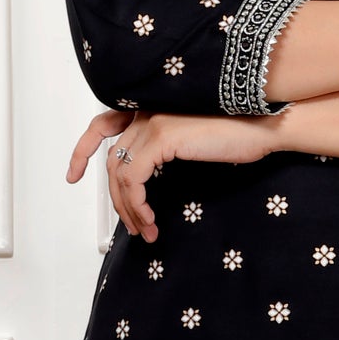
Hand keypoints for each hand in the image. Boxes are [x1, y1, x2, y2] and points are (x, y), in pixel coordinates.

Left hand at [66, 108, 278, 241]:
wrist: (265, 124)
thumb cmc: (239, 135)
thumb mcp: (193, 144)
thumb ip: (165, 151)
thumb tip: (144, 184)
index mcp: (151, 109)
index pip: (103, 125)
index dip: (82, 150)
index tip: (74, 175)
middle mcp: (147, 111)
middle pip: (112, 161)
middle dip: (117, 199)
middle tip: (132, 226)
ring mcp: (152, 122)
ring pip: (120, 174)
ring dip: (128, 208)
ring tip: (145, 230)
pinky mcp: (162, 137)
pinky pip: (133, 178)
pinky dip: (137, 203)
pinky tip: (150, 218)